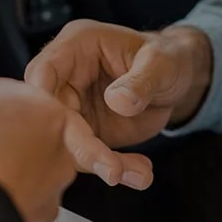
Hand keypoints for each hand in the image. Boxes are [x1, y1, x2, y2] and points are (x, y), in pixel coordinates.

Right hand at [24, 19, 212, 188]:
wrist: (179, 80)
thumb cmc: (166, 58)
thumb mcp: (161, 63)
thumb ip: (140, 81)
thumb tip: (117, 101)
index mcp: (76, 47)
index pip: (43, 71)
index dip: (43, 100)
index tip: (57, 127)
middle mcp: (67, 78)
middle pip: (53, 115)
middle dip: (79, 145)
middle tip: (111, 169)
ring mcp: (75, 108)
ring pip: (70, 142)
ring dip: (100, 163)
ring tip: (136, 174)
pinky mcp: (88, 133)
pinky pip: (92, 156)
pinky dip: (115, 168)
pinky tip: (140, 173)